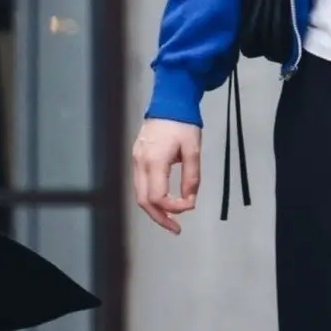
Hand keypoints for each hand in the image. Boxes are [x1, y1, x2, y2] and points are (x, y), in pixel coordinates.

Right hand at [131, 118, 201, 234]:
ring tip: (171, 221)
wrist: (169, 101)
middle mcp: (140, 163)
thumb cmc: (183, 124)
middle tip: (176, 229)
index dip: (174, 207)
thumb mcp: (193, 150)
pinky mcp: (137, 158)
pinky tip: (164, 203)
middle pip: (144, 201)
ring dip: (155, 210)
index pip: (158, 197)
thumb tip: (190, 201)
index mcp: (154, 161)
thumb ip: (192, 177)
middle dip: (160, 218)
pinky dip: (151, 198)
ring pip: (140, 195)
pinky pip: (140, 184)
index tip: (190, 205)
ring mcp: (136, 160)